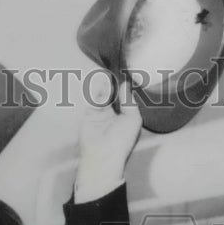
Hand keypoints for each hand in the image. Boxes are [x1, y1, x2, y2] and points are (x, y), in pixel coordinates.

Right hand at [76, 76, 142, 201]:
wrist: (102, 154)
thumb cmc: (122, 141)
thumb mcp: (133, 119)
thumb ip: (129, 101)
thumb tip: (125, 85)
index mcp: (127, 117)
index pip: (127, 99)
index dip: (127, 88)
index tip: (129, 74)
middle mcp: (115, 115)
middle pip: (115, 95)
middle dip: (116, 84)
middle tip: (118, 70)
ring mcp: (101, 114)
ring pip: (104, 95)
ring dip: (107, 85)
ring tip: (110, 75)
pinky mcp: (90, 114)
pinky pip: (94, 99)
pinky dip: (97, 90)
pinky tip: (102, 82)